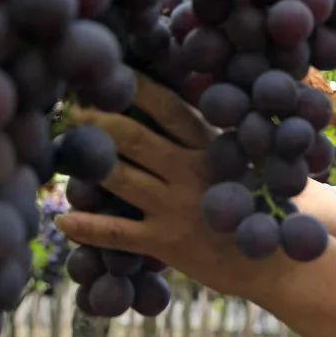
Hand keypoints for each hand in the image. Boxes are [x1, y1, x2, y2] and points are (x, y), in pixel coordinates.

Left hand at [54, 74, 274, 296]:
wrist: (277, 262)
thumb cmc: (262, 208)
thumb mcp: (248, 163)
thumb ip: (214, 140)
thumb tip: (186, 106)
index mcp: (210, 147)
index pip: (168, 107)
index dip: (135, 88)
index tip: (109, 74)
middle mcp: (190, 171)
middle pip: (133, 137)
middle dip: (97, 121)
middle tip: (71, 111)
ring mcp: (176, 207)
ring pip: (119, 178)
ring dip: (85, 165)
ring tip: (57, 154)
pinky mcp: (166, 242)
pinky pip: (117, 233)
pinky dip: (87, 227)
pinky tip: (63, 219)